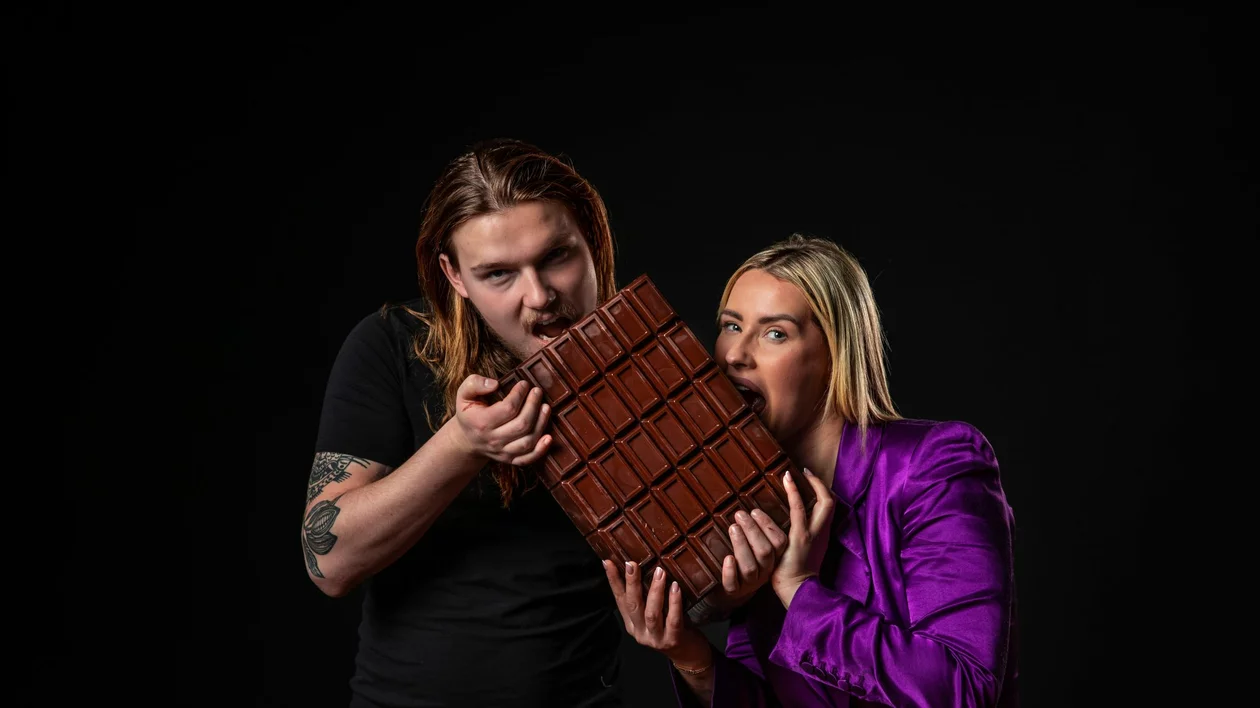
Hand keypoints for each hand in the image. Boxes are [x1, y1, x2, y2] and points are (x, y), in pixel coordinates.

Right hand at [451, 375, 552, 465]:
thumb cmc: (469, 413)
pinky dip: (541, 450)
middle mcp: (493, 440)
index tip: (524, 384)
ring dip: (541, 423)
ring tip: (546, 407)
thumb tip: (495, 384)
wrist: (467, 439)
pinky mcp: (510, 459)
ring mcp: (502, 452)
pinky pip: (527, 459)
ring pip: (528, 441)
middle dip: (533, 406)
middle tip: (537, 391)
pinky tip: (549, 438)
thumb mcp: (464, 394)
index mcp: (482, 423)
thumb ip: (474, 384)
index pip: (508, 408)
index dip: (519, 394)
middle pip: (522, 425)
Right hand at [603, 561, 712, 670]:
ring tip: (659, 572)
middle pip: (633, 605)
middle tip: (632, 564)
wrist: (688, 655)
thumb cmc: (671, 627)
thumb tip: (641, 566)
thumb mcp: (655, 612)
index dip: (613, 581)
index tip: (607, 562)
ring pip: (651, 614)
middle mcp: (640, 632)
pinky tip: (675, 587)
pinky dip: (674, 603)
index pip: (620, 599)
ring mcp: (655, 639)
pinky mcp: (672, 641)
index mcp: (632, 624)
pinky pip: (672, 620)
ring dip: (654, 591)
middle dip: (631, 583)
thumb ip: (646, 597)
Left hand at [704, 508, 787, 613]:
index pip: (779, 542)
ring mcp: (750, 583)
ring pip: (750, 567)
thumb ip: (758, 531)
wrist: (733, 591)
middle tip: (740, 514)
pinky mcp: (734, 591)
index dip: (768, 526)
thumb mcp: (756, 547)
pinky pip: (733, 584)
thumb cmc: (745, 560)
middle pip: (764, 552)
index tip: (754, 511)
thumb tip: (751, 506)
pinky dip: (730, 571)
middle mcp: (765, 571)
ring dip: (741, 545)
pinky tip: (727, 558)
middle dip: (752, 530)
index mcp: (774, 558)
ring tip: (733, 528)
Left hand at [771, 468, 835, 608]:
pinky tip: (786, 481)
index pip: (829, 507)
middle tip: (805, 471)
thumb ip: (803, 535)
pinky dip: (794, 493)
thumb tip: (792, 521)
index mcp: (823, 535)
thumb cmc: (796, 572)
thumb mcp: (804, 550)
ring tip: (788, 474)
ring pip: (820, 503)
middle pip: (830, 502)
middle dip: (819, 483)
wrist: (797, 590)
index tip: (810, 476)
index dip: (823, 489)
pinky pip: (799, 510)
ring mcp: (812, 534)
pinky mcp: (800, 538)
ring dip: (803, 486)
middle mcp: (822, 532)